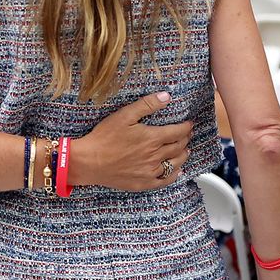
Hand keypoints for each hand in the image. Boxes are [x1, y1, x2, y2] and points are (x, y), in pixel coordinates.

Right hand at [70, 92, 192, 189]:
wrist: (89, 161)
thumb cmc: (104, 137)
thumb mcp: (124, 115)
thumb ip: (146, 105)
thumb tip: (166, 97)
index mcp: (151, 138)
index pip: (176, 132)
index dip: (185, 127)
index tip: (189, 124)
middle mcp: (154, 156)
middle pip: (177, 147)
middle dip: (185, 139)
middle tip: (188, 134)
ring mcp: (150, 172)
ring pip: (174, 164)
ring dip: (183, 156)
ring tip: (186, 150)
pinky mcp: (143, 183)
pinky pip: (164, 181)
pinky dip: (173, 175)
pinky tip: (176, 172)